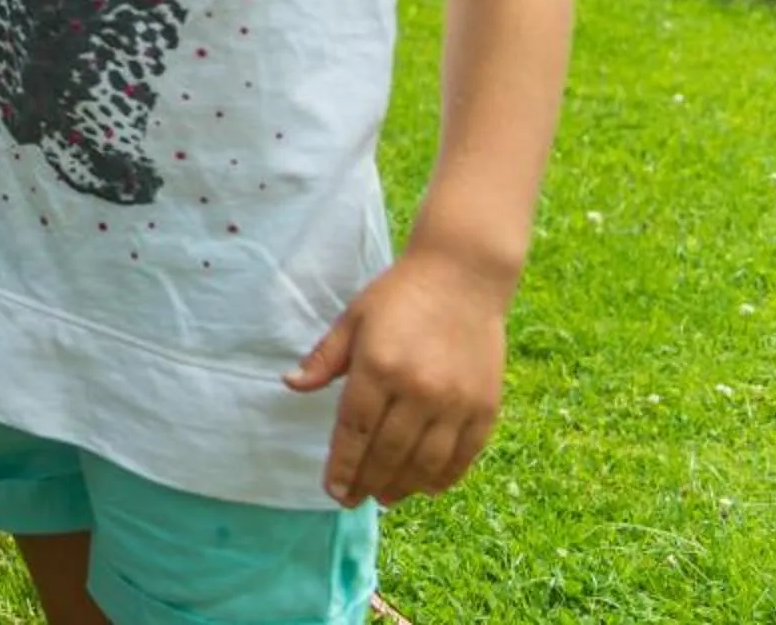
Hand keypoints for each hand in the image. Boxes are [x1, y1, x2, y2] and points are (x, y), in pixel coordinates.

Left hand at [283, 248, 509, 507]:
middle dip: (367, 482)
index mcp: (378, 366)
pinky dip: (444, 477)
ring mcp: (455, 401)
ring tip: (385, 497)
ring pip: (425, 462)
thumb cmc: (400, 296)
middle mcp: (418, 389)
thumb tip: (291, 384)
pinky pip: (463, 455)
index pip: (354, 430)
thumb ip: (325, 358)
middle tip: (353, 499)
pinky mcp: (485, 406)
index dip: (342, 465)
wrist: (463, 276)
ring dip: (403, 486)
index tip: (332, 489)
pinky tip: (426, 487)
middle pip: (388, 452)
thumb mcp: (353, 318)